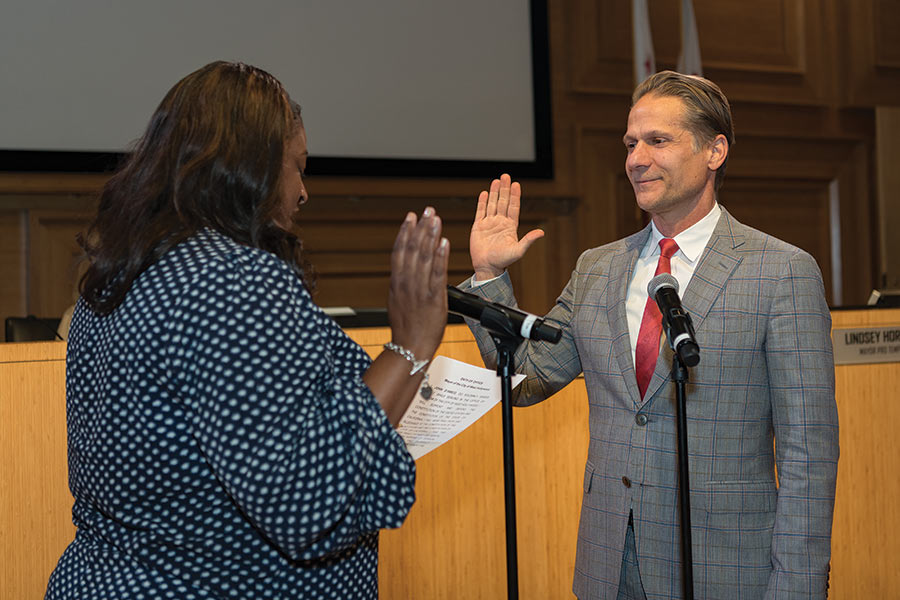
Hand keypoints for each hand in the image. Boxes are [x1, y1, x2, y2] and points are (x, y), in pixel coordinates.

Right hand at [387, 207, 448, 361]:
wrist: (410, 349)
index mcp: (396, 283)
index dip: (406, 232)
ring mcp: (420, 290)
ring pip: (425, 257)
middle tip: (427, 210)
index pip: (400, 251)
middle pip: (412, 249)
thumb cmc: (406, 329)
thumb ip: (401, 284)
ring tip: (436, 220)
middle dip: (421, 227)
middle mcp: (406, 283)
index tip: (411, 217)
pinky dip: (441, 256)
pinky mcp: (434, 298)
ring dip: (431, 236)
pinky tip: (444, 242)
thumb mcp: (397, 302)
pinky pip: (438, 273)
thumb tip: (402, 270)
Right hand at [470, 173, 543, 280]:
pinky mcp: (478, 227)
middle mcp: (500, 223)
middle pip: (503, 202)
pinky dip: (482, 202)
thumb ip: (528, 240)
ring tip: (496, 181)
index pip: (513, 207)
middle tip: (506, 176)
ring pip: (492, 204)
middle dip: (505, 189)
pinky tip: (484, 193)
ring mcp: (489, 224)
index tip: (516, 184)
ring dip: (494, 192)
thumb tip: (541, 233)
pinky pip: (480, 211)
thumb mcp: (518, 251)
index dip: (515, 195)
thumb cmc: (503, 261)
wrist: (487, 267)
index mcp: (510, 226)